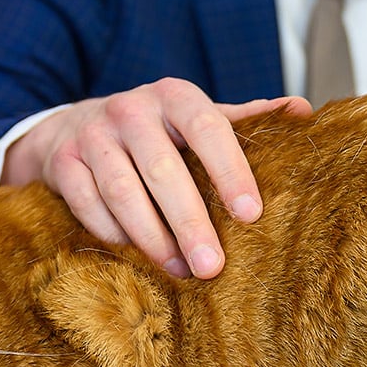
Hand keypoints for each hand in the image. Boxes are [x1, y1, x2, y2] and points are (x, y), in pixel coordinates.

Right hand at [0, 77, 310, 277]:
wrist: (72, 127)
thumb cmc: (154, 132)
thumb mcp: (194, 119)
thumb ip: (243, 120)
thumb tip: (304, 112)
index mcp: (174, 96)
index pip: (208, 127)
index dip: (230, 169)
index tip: (250, 213)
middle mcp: (131, 109)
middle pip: (163, 168)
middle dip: (190, 220)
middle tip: (212, 266)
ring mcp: (92, 134)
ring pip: (122, 190)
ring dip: (152, 236)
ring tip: (179, 270)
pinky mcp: (62, 162)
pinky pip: (88, 204)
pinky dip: (113, 233)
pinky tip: (137, 256)